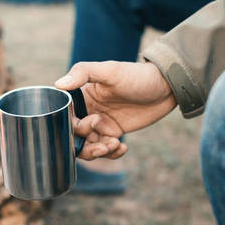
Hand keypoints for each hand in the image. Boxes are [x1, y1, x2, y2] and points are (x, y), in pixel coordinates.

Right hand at [55, 61, 176, 159]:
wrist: (166, 87)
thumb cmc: (136, 75)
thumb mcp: (111, 71)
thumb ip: (83, 73)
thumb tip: (58, 84)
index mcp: (82, 96)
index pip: (65, 117)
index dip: (72, 126)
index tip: (90, 123)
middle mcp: (88, 111)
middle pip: (74, 137)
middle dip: (87, 144)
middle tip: (107, 139)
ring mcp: (101, 124)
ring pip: (88, 147)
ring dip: (98, 151)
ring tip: (115, 144)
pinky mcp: (114, 133)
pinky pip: (105, 149)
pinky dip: (112, 153)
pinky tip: (123, 147)